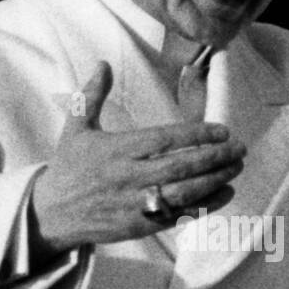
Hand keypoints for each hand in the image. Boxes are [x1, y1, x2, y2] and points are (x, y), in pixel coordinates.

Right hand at [30, 61, 246, 253]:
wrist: (49, 214)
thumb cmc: (67, 168)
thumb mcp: (75, 127)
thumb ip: (92, 95)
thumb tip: (102, 63)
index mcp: (116, 150)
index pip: (164, 139)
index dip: (196, 134)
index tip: (221, 130)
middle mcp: (128, 176)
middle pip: (180, 167)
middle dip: (214, 157)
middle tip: (239, 148)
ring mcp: (134, 203)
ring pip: (183, 193)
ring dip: (215, 180)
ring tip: (236, 168)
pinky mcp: (139, 225)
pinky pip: (178, 215)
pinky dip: (204, 206)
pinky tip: (224, 194)